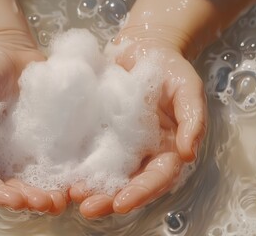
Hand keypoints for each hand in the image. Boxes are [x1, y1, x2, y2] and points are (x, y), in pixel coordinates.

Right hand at [0, 31, 67, 214]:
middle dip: (29, 200)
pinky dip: (65, 174)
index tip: (16, 199)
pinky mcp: (49, 139)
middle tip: (47, 203)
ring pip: (37, 181)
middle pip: (14, 188)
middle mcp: (2, 158)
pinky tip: (76, 180)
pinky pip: (57, 160)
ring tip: (62, 199)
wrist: (9, 50)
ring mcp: (27, 150)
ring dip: (48, 194)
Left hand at [69, 40, 206, 218]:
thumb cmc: (170, 68)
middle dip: (109, 199)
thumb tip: (188, 154)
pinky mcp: (99, 132)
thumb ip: (192, 119)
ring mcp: (118, 144)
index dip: (141, 193)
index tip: (121, 203)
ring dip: (91, 188)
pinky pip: (88, 151)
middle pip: (128, 183)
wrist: (143, 48)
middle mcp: (142, 153)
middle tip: (88, 208)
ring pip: (106, 173)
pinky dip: (77, 164)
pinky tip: (63, 171)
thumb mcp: (187, 89)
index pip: (156, 178)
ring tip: (73, 195)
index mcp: (166, 149)